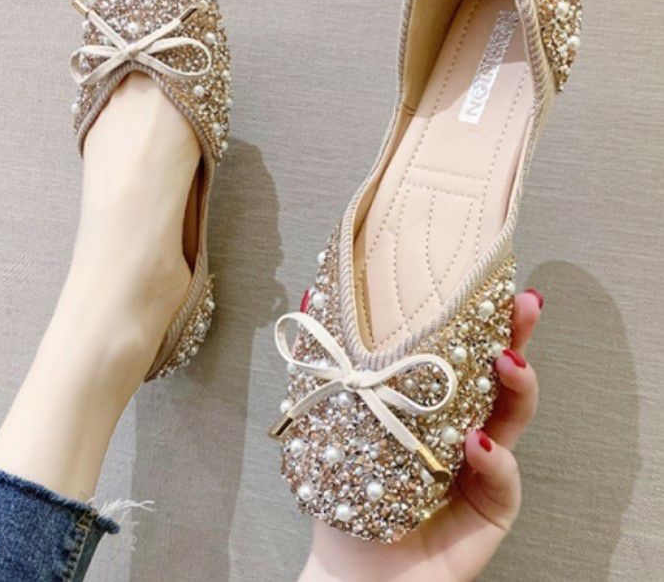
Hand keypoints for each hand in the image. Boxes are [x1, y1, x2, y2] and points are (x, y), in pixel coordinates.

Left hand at [302, 289, 542, 581]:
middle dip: (518, 336)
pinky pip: (503, 480)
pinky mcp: (490, 508)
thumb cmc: (348, 490)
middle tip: (526, 306)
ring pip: (514, 419)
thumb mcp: (331, 417)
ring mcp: (482, 466)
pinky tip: (478, 444)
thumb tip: (307, 299)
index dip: (483, 316)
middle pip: (500, 375)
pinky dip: (495, 460)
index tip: (495, 281)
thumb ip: (324, 362)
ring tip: (507, 361)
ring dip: (518, 387)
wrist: (352, 568)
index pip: (464, 351)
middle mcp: (464, 425)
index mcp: (433, 402)